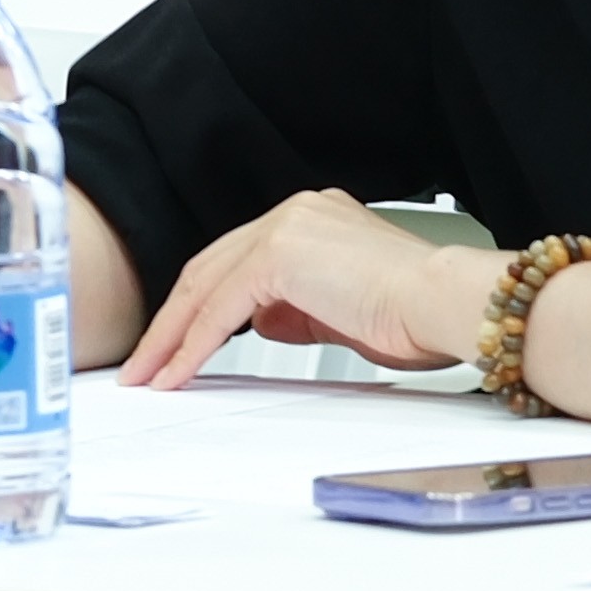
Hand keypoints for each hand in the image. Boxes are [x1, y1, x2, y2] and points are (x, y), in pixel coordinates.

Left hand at [120, 191, 500, 389]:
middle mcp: (293, 213)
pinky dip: (192, 344)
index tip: (177, 345)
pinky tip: (177, 372)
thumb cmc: (415, 315)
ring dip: (170, 336)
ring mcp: (285, 227)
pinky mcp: (279, 255)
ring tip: (149, 376)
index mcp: (310, 219)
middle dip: (171, 322)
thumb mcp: (340, 313)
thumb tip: (264, 322)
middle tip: (145, 364)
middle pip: (210, 269)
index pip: (236, 262)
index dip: (200, 308)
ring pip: (205, 285)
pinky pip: (219, 307)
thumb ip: (297, 310)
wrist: (444, 304)